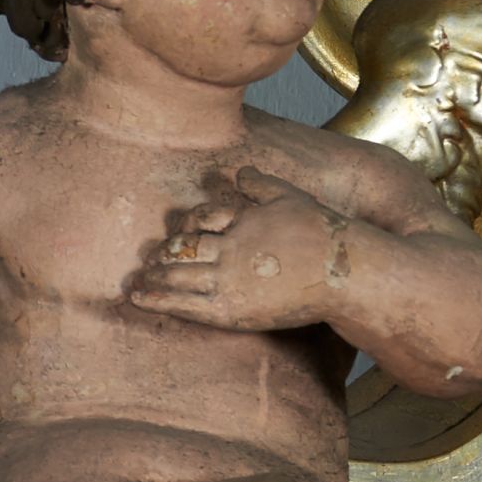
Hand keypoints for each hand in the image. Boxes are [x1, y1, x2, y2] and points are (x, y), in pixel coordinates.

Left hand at [126, 168, 346, 333]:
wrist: (344, 270)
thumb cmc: (322, 232)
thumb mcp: (293, 198)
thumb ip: (263, 185)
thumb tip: (239, 171)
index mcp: (244, 219)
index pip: (200, 218)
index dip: (184, 225)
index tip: (177, 232)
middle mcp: (231, 248)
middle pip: (182, 249)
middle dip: (161, 255)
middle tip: (147, 261)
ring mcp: (229, 280)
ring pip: (176, 275)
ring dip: (151, 278)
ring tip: (137, 282)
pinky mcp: (230, 310)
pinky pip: (183, 304)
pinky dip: (156, 299)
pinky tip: (138, 297)